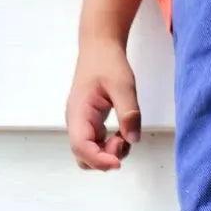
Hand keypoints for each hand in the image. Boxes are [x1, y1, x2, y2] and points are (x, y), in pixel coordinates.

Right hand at [66, 38, 141, 169]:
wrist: (100, 49)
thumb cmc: (107, 63)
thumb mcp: (123, 86)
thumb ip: (129, 113)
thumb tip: (133, 139)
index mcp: (79, 112)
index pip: (81, 146)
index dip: (99, 160)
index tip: (118, 162)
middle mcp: (77, 122)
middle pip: (83, 157)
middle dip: (105, 158)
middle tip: (123, 141)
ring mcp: (83, 125)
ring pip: (91, 153)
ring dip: (110, 153)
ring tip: (125, 134)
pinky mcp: (91, 125)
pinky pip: (99, 145)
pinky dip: (112, 146)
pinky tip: (123, 133)